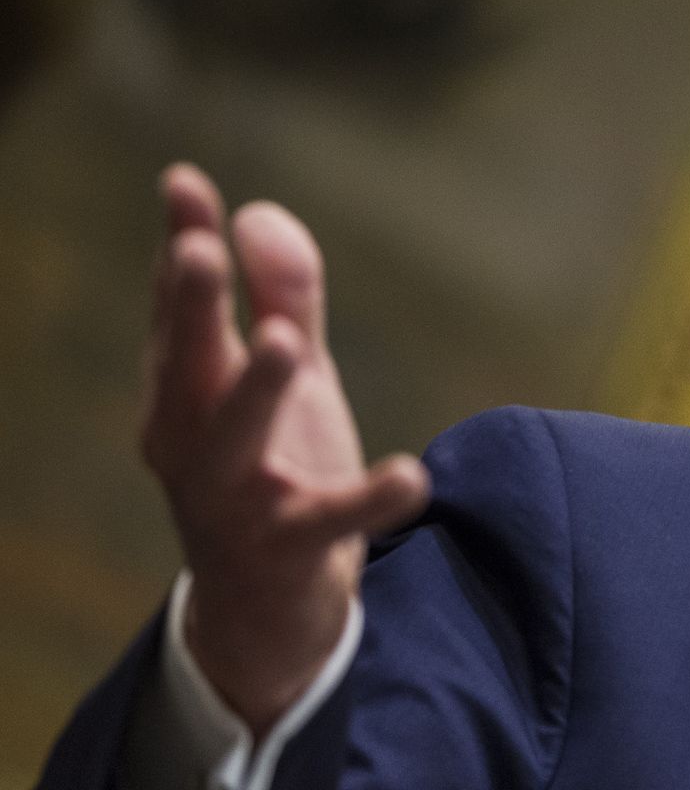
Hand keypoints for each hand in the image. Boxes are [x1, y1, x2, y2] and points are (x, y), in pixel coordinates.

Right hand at [140, 164, 429, 736]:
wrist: (267, 609)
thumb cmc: (271, 472)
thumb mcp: (286, 382)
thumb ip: (283, 300)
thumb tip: (262, 212)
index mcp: (187, 394)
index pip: (178, 311)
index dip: (181, 245)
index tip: (184, 180)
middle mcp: (193, 444)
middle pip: (188, 368)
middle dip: (190, 309)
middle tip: (198, 250)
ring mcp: (235, 500)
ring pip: (235, 443)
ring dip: (256, 391)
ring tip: (285, 343)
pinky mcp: (289, 550)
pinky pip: (329, 524)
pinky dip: (369, 501)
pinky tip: (411, 476)